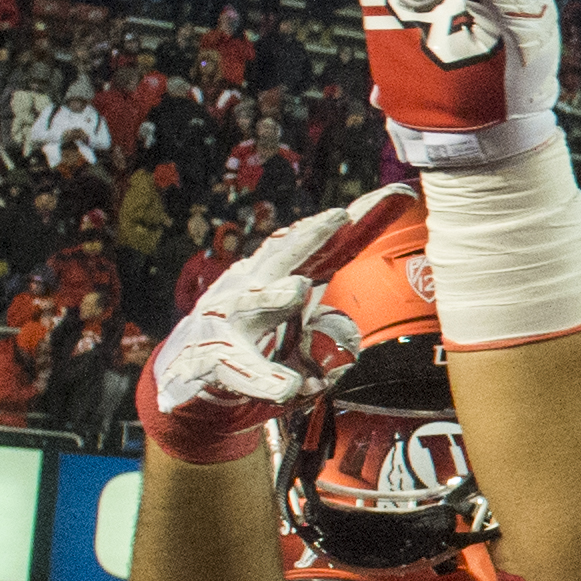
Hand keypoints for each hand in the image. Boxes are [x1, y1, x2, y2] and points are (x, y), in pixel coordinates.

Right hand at [137, 184, 408, 463]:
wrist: (186, 377)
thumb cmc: (251, 348)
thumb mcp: (298, 342)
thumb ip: (331, 337)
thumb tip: (350, 353)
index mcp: (276, 279)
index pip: (322, 250)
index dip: (355, 224)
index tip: (394, 195)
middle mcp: (249, 288)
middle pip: (282, 256)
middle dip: (310, 235)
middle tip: (338, 217)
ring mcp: (224, 319)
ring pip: (253, 303)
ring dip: (274, 295)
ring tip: (297, 290)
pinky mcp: (206, 358)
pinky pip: (238, 368)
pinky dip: (264, 378)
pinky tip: (287, 385)